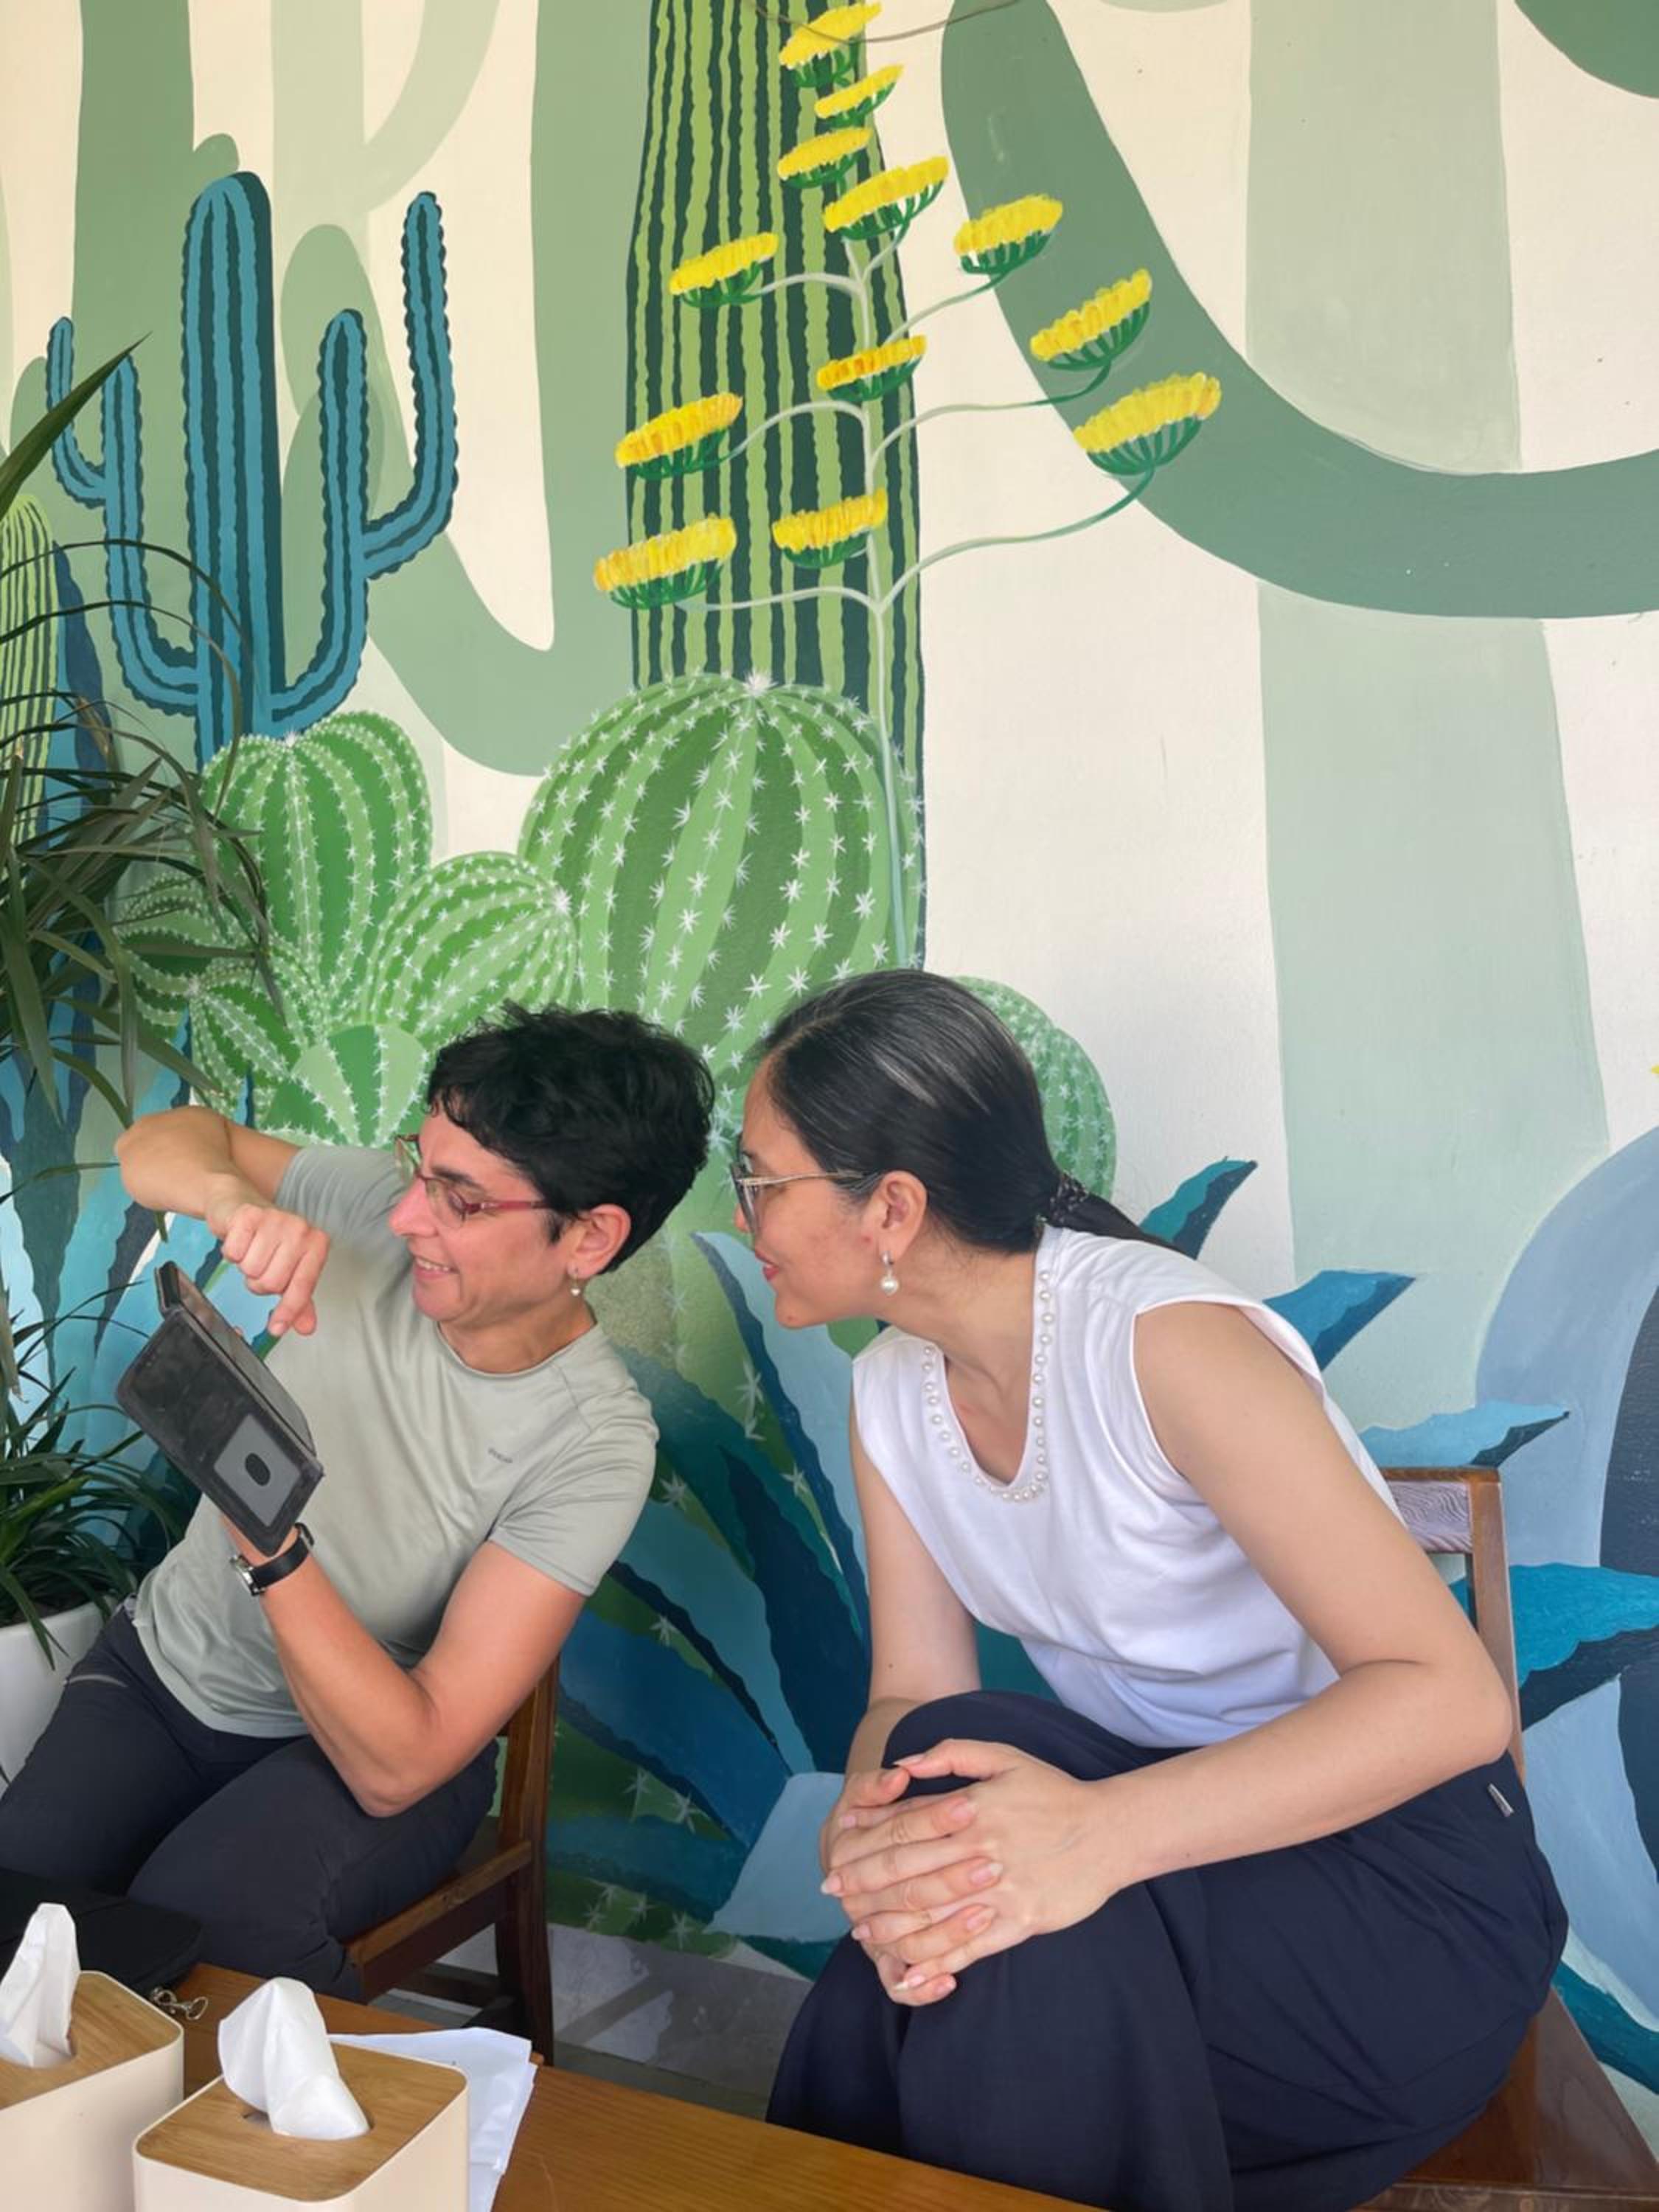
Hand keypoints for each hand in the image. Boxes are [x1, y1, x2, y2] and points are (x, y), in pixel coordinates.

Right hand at [209, 1186, 328, 1336]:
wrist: (240, 1202)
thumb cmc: (269, 1238)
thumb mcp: (289, 1268)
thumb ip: (299, 1299)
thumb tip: (306, 1327)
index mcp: (316, 1244)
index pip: (302, 1287)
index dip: (287, 1311)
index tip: (276, 1328)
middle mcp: (300, 1230)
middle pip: (271, 1283)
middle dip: (259, 1282)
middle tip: (260, 1265)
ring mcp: (275, 1219)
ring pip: (251, 1270)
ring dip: (245, 1266)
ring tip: (251, 1251)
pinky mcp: (248, 1215)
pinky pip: (234, 1254)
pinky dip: (231, 1252)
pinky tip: (240, 1240)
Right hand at [821, 1767, 962, 2007]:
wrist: (843, 1865)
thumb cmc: (868, 1817)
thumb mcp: (864, 1790)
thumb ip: (878, 1782)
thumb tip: (899, 1774)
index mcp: (845, 1844)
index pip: (898, 1829)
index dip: (935, 1817)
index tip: (971, 1806)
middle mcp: (853, 1892)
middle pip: (905, 1887)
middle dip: (950, 1877)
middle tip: (992, 1864)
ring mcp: (867, 1927)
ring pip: (904, 1939)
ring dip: (946, 1931)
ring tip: (984, 1915)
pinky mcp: (881, 1955)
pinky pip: (898, 1981)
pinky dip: (923, 1985)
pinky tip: (951, 1982)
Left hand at [827, 1738, 1124, 1980]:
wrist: (1109, 1830)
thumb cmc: (1053, 1791)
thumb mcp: (1004, 1756)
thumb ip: (951, 1754)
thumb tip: (902, 1765)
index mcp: (971, 1810)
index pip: (906, 1826)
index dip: (867, 1841)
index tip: (838, 1851)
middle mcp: (980, 1850)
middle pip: (910, 1871)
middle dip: (866, 1884)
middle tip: (834, 1894)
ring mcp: (999, 1890)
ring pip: (933, 1913)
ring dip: (892, 1926)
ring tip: (863, 1932)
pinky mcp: (1019, 1921)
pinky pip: (970, 1948)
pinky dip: (937, 1963)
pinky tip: (911, 1973)